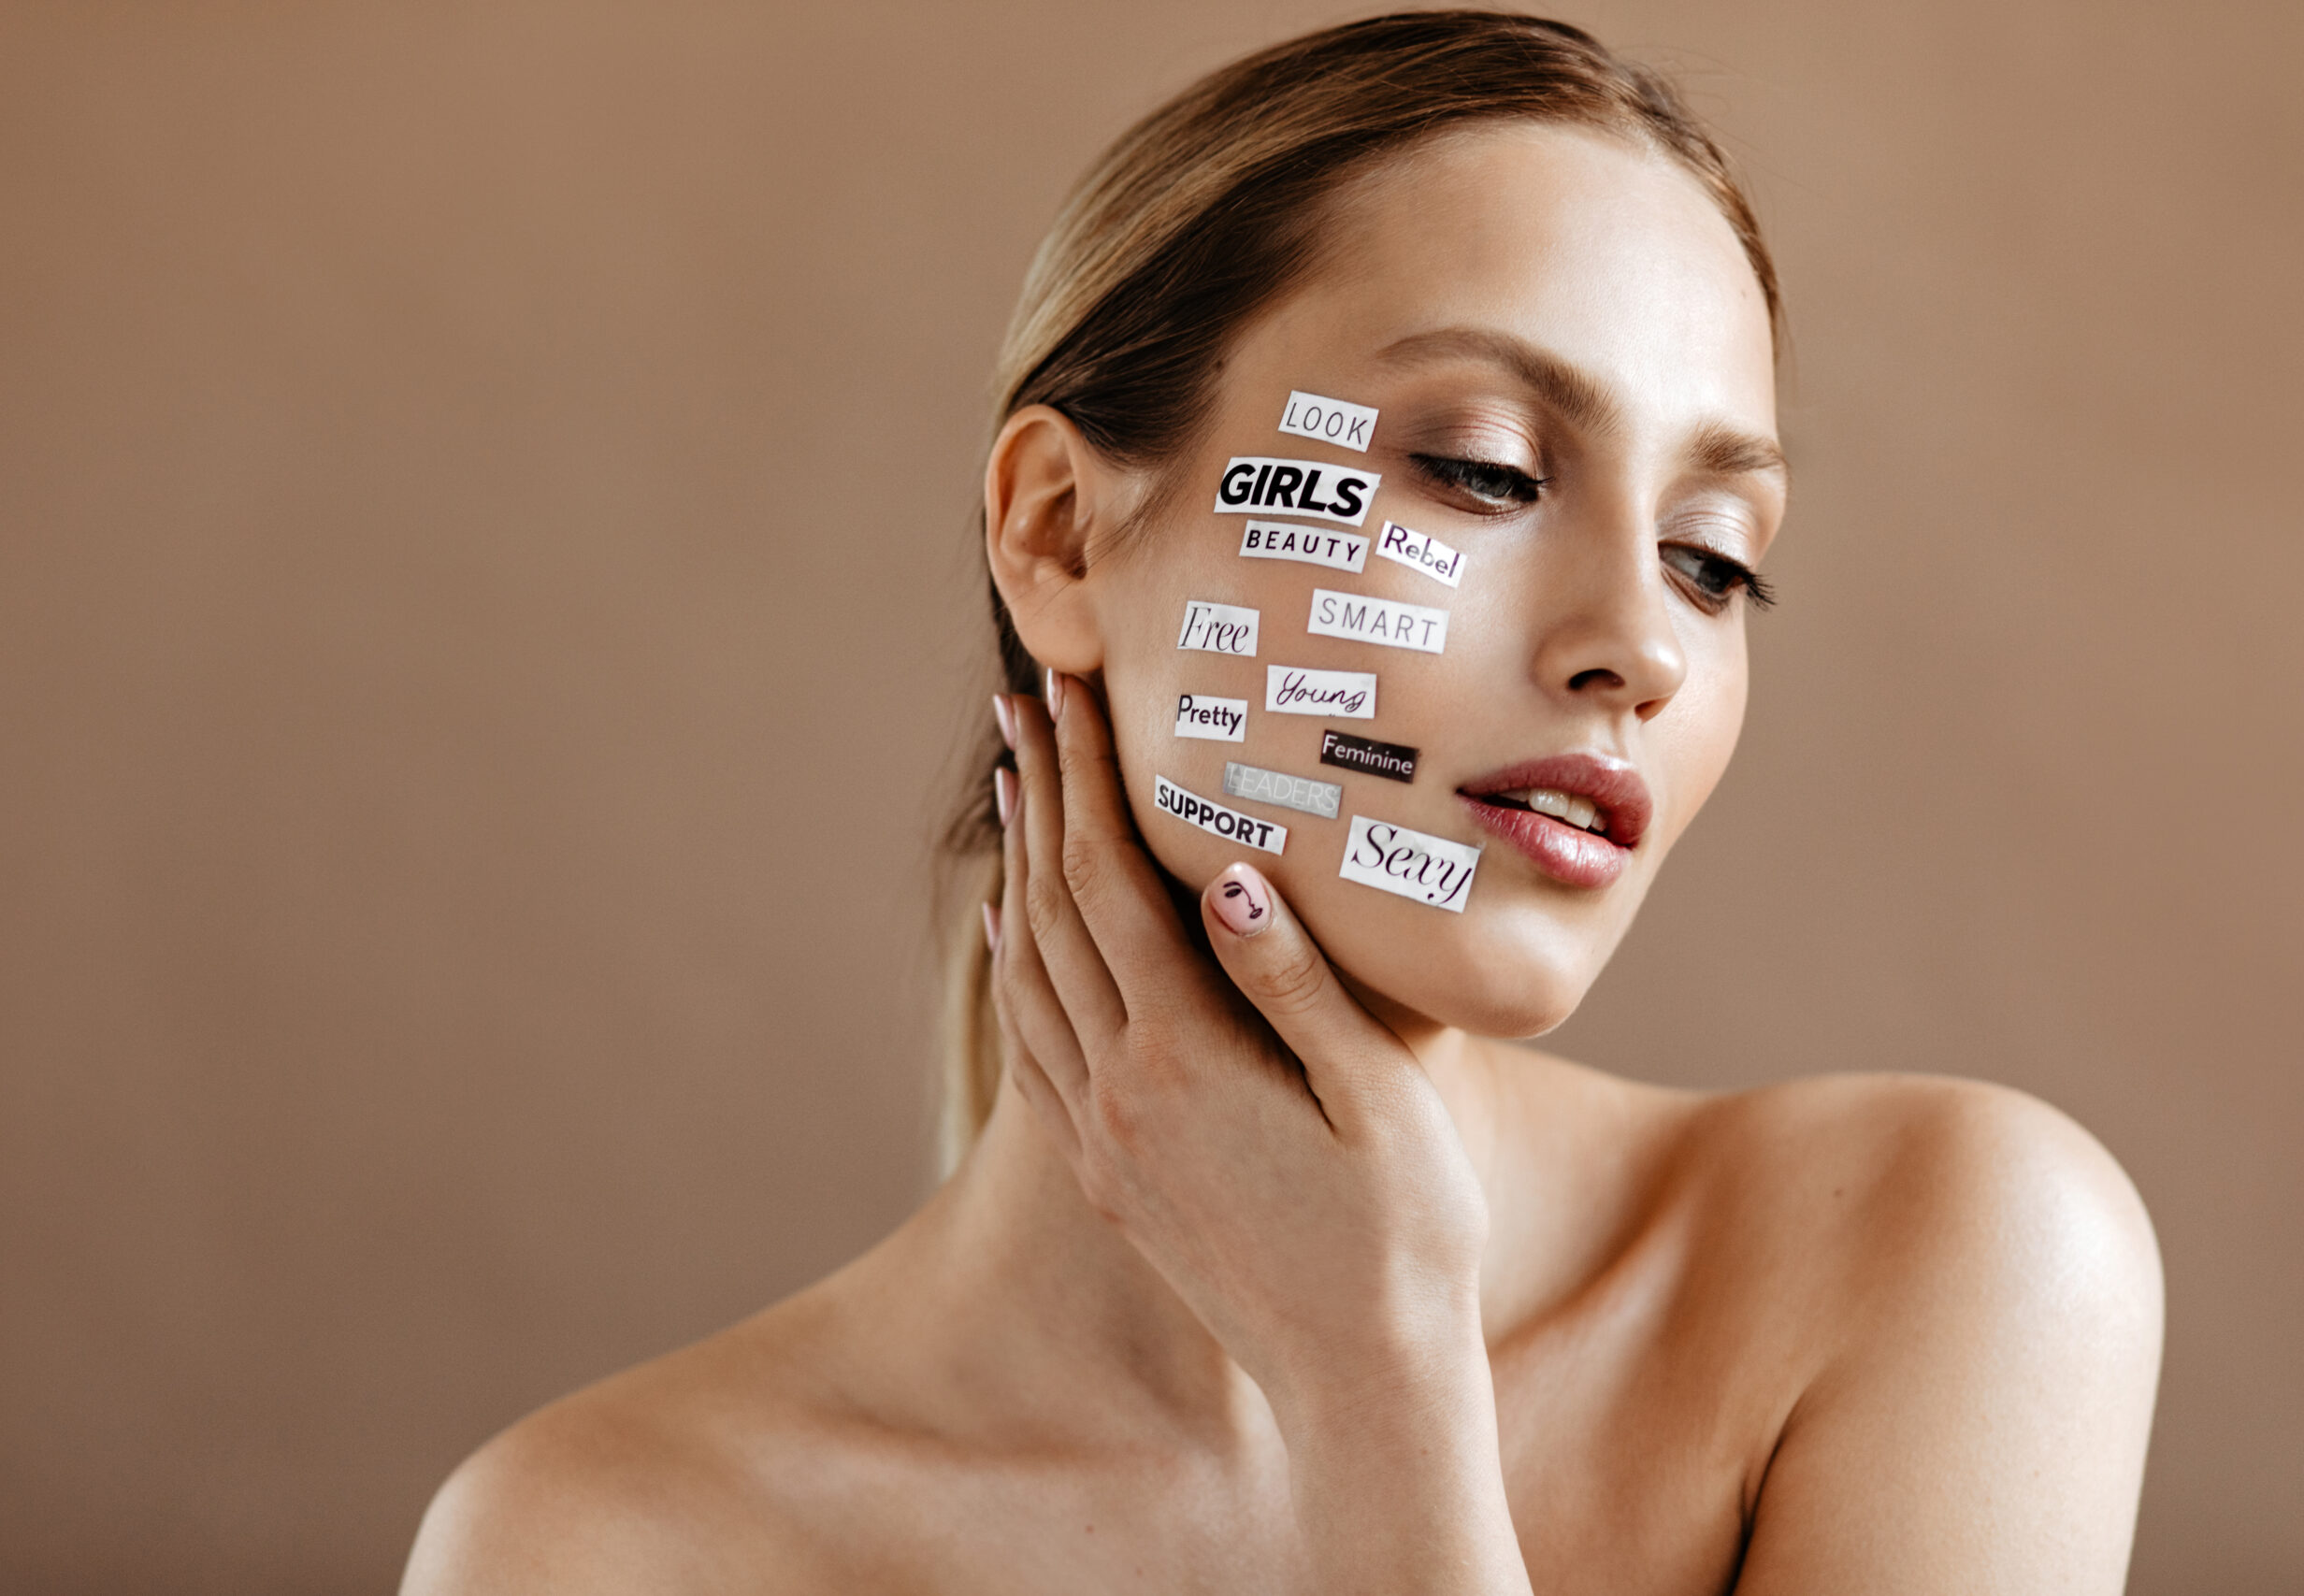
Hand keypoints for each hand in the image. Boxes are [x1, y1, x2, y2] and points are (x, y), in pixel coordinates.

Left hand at [990, 673, 1491, 1419]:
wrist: (1362, 1384)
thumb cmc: (1408, 1238)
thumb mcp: (1382, 1101)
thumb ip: (1297, 984)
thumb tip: (1229, 872)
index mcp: (1185, 1060)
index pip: (1110, 883)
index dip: (1086, 779)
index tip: (1069, 692)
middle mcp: (1119, 1095)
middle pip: (1054, 911)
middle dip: (1040, 796)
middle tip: (1023, 701)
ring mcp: (1103, 1141)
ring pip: (1031, 973)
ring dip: (1018, 869)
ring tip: (1015, 785)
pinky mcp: (1107, 1178)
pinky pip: (1033, 1048)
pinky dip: (1016, 969)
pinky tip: (1016, 930)